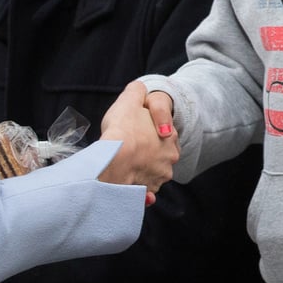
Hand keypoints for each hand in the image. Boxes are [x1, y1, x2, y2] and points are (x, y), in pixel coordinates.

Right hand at [100, 82, 177, 202]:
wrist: (111, 160)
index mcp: (171, 136)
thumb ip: (137, 91)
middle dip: (146, 152)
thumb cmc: (121, 129)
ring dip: (142, 170)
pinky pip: (144, 190)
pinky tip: (126, 182)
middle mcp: (170, 158)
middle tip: (128, 148)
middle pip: (157, 153)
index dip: (144, 129)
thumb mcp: (130, 99)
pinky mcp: (149, 192)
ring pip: (151, 172)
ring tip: (125, 166)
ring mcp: (160, 177)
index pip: (161, 131)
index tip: (131, 131)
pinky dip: (138, 188)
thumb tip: (139, 91)